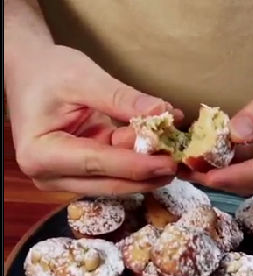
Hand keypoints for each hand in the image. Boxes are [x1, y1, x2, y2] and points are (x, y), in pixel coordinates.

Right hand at [6, 44, 181, 194]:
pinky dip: (136, 164)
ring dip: (144, 172)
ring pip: (114, 182)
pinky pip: (113, 174)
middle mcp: (49, 175)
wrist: (30, 73)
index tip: (168, 163)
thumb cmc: (47, 72)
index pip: (97, 163)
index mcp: (40, 153)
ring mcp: (64, 179)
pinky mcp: (79, 176)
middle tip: (178, 165)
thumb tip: (163, 114)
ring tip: (173, 159)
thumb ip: (122, 99)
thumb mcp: (83, 77)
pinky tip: (157, 155)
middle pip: (107, 182)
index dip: (135, 166)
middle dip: (145, 175)